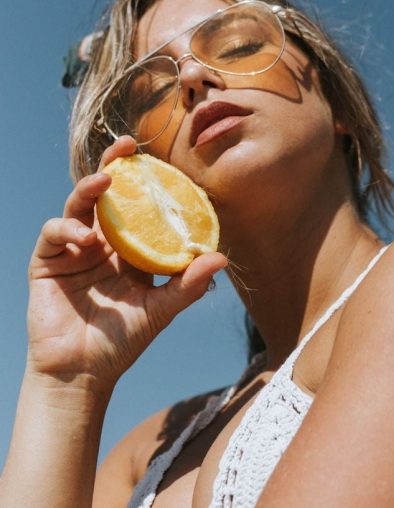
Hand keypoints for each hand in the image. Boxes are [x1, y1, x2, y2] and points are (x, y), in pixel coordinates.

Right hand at [27, 136, 226, 392]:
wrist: (81, 373)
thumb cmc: (122, 342)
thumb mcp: (160, 310)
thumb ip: (188, 285)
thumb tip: (221, 257)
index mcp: (128, 248)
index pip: (137, 206)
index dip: (146, 181)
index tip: (161, 160)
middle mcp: (101, 242)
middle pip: (106, 194)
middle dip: (114, 165)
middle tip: (127, 146)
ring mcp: (73, 248)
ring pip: (78, 204)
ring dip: (89, 189)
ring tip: (105, 182)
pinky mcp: (47, 260)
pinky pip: (55, 232)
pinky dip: (67, 228)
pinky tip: (84, 239)